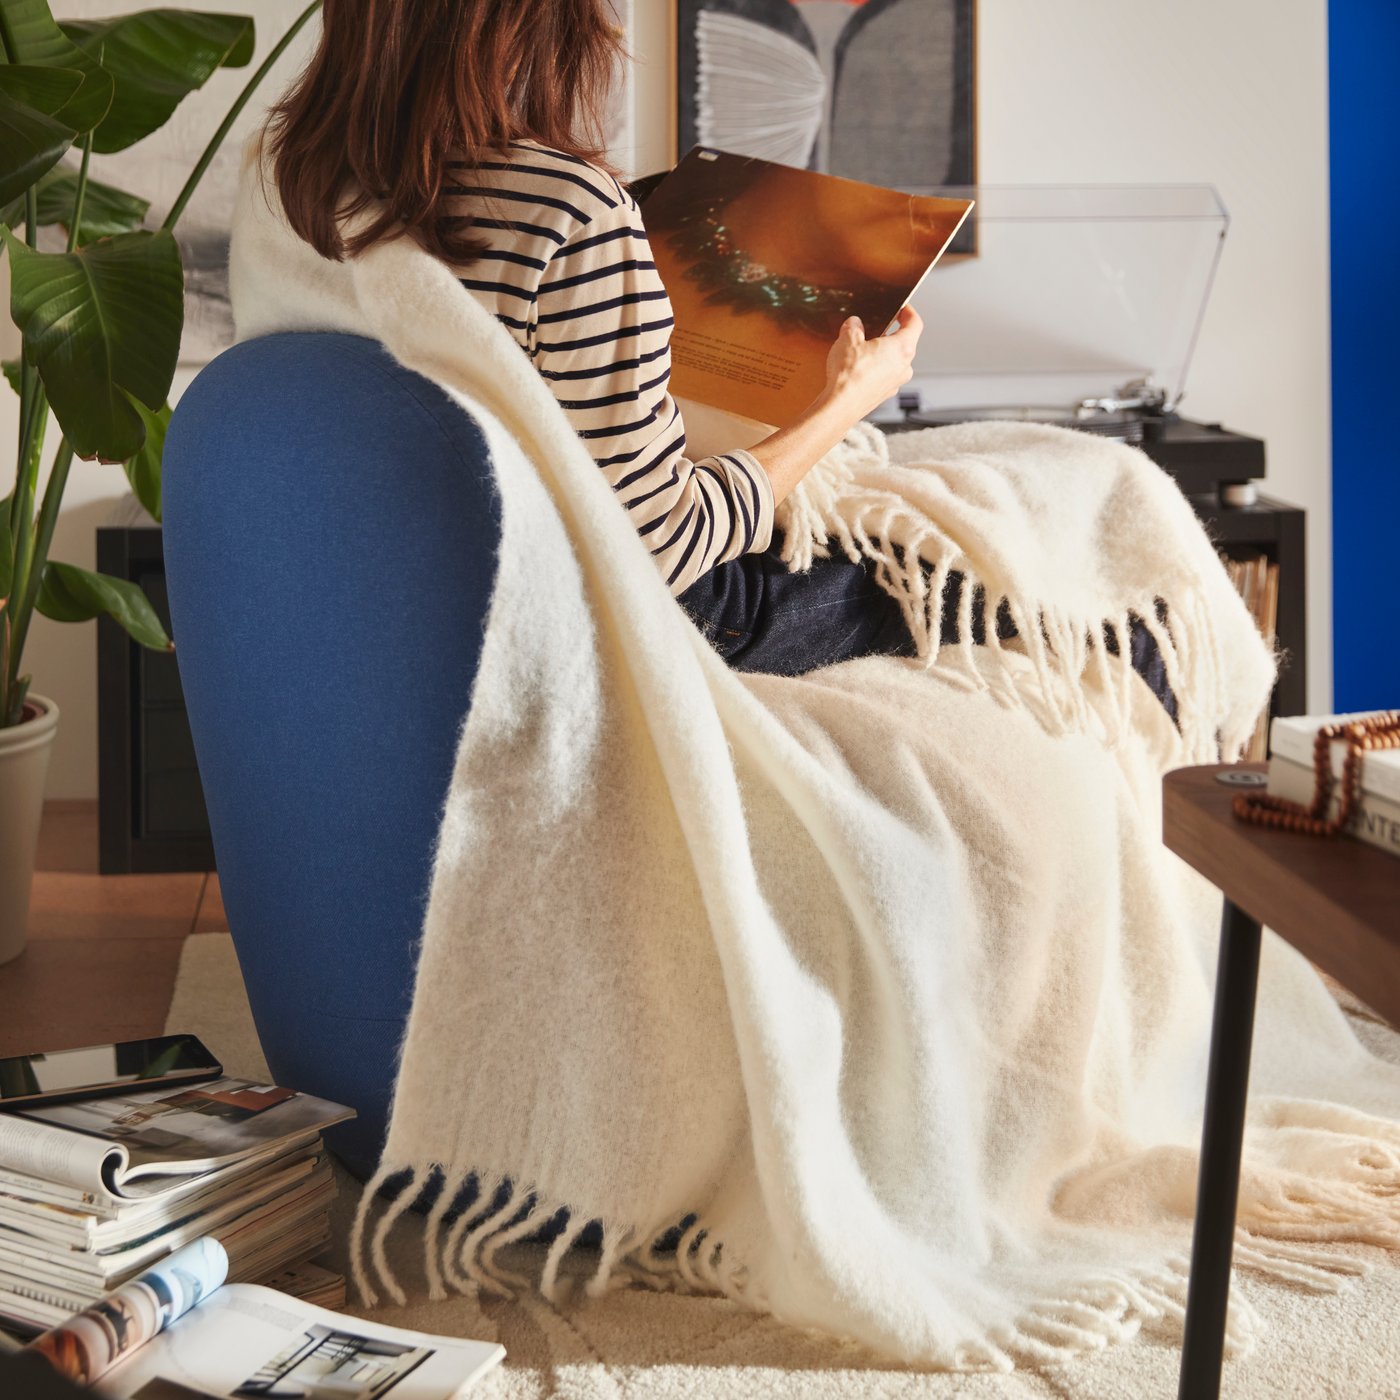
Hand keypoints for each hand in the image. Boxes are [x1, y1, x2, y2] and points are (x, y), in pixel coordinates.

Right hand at [819, 306, 922, 423]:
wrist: (841, 406)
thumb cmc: (849, 375)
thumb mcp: (848, 339)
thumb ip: (854, 327)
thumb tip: (854, 324)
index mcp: (902, 348)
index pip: (915, 324)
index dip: (909, 312)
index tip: (902, 308)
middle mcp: (904, 367)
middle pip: (904, 343)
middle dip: (890, 334)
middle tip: (875, 328)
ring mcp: (896, 383)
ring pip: (894, 361)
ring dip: (882, 354)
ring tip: (862, 350)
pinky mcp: (885, 394)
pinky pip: (885, 376)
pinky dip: (876, 370)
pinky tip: (858, 369)